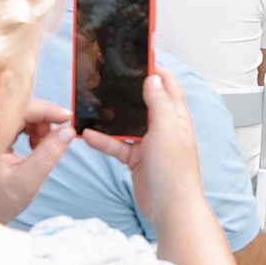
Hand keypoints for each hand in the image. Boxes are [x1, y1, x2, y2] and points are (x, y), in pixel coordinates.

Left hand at [0, 99, 77, 223]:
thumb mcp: (27, 180)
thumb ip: (48, 154)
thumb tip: (68, 131)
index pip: (20, 108)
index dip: (46, 109)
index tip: (68, 118)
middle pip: (19, 107)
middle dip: (42, 119)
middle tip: (56, 138)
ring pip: (17, 113)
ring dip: (37, 125)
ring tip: (42, 146)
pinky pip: (13, 121)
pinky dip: (28, 130)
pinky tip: (34, 146)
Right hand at [78, 70, 208, 222]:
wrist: (170, 207)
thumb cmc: (175, 171)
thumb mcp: (168, 129)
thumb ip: (159, 102)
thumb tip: (152, 77)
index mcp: (176, 115)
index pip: (166, 83)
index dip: (153, 68)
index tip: (136, 56)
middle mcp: (164, 126)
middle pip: (143, 100)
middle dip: (126, 90)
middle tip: (108, 78)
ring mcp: (150, 142)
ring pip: (126, 123)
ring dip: (110, 117)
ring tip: (91, 107)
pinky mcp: (137, 157)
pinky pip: (116, 144)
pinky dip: (103, 140)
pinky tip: (89, 136)